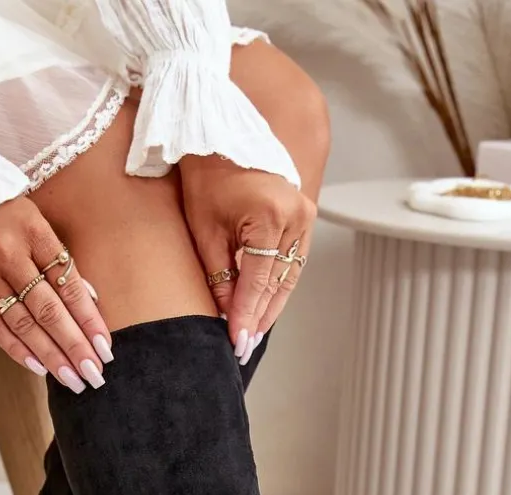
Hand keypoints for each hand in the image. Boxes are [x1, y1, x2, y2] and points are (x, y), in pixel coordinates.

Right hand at [0, 196, 112, 391]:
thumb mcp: (29, 218)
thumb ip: (56, 258)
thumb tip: (89, 300)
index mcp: (33, 230)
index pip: (69, 284)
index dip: (89, 320)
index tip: (105, 347)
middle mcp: (9, 253)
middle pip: (50, 310)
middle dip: (75, 347)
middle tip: (94, 374)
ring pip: (23, 323)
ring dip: (51, 355)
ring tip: (72, 379)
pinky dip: (16, 348)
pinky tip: (38, 367)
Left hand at [180, 155, 317, 364]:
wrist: (220, 132)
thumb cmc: (206, 172)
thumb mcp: (205, 229)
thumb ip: (219, 275)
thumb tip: (227, 315)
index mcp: (269, 215)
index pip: (258, 281)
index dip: (246, 315)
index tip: (236, 341)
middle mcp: (295, 215)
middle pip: (278, 282)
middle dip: (260, 316)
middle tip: (245, 346)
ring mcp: (304, 213)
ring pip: (290, 275)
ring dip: (271, 305)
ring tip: (253, 333)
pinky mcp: (304, 214)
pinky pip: (293, 260)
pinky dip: (278, 284)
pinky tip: (263, 306)